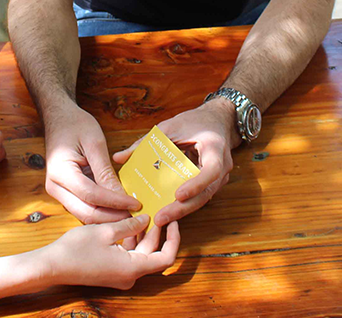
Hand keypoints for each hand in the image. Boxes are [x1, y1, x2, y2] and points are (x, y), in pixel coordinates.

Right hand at [39, 214, 179, 289]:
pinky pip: (128, 255)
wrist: (52, 266)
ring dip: (143, 234)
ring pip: (140, 254)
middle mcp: (129, 276)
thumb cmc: (76, 249)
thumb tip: (146, 219)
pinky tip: (127, 222)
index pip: (166, 257)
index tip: (172, 220)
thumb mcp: (106, 230)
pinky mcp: (111, 271)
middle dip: (157, 232)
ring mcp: (120, 275)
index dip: (173, 239)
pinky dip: (131, 240)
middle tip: (158, 209)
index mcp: (132, 268)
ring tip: (143, 211)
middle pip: (153, 254)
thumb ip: (130, 225)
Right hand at [43, 103, 141, 223]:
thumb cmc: (76, 125)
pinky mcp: (64, 193)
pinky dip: (102, 210)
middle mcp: (55, 187)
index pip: (91, 195)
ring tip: (131, 215)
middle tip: (137, 217)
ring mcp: (58, 192)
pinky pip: (84, 207)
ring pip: (84, 214)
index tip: (137, 204)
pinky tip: (119, 209)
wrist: (58, 118)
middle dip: (113, 217)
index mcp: (60, 172)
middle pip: (86, 212)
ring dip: (108, 217)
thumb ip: (106, 171)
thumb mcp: (94, 143)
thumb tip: (122, 196)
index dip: (115, 202)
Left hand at [113, 100, 237, 226]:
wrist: (218, 121)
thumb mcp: (170, 126)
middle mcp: (222, 167)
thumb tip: (119, 158)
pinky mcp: (212, 184)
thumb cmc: (195, 121)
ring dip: (181, 211)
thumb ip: (146, 142)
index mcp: (215, 148)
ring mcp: (219, 178)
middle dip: (182, 208)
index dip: (196, 185)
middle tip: (159, 217)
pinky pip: (198, 196)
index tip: (178, 195)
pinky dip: (183, 205)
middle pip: (205, 193)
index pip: (211, 171)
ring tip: (159, 219)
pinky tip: (165, 211)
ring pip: (202, 199)